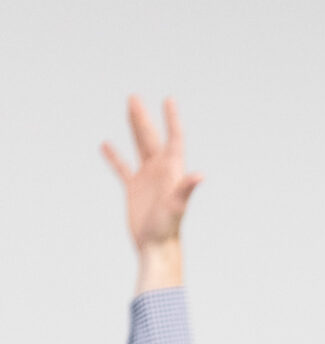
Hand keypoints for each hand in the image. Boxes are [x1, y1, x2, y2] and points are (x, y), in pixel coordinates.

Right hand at [100, 96, 201, 291]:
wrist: (157, 246)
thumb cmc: (168, 228)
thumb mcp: (176, 205)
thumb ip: (186, 189)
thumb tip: (200, 175)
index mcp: (172, 171)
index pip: (174, 139)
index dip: (171, 120)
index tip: (168, 100)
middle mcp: (161, 171)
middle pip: (151, 138)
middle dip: (143, 118)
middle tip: (133, 97)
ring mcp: (147, 178)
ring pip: (138, 147)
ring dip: (133, 128)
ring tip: (127, 109)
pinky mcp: (134, 188)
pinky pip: (122, 167)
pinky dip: (114, 156)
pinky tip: (106, 144)